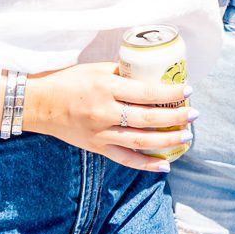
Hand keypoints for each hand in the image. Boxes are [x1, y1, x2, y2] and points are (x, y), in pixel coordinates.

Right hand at [26, 61, 193, 172]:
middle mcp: (104, 112)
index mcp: (106, 87)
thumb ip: (124, 72)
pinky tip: (165, 164)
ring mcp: (100, 133)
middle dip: (175, 117)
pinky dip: (146, 164)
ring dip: (167, 140)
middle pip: (147, 118)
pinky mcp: (97, 148)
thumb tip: (153, 74)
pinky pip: (124, 159)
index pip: (145, 92)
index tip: (188, 90)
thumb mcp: (97, 69)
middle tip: (194, 114)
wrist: (40, 105)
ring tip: (187, 137)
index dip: (170, 93)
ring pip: (140, 141)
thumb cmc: (70, 81)